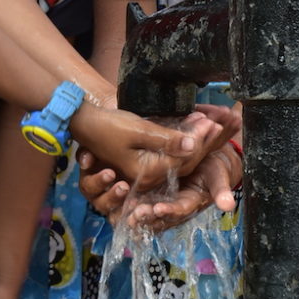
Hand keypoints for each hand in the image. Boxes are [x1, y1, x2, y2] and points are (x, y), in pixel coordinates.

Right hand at [77, 108, 226, 220]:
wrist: (83, 123)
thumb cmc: (107, 126)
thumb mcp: (138, 131)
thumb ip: (166, 139)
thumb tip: (193, 145)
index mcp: (147, 172)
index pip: (183, 158)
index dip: (199, 140)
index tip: (211, 122)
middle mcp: (147, 176)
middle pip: (182, 162)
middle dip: (200, 141)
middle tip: (215, 122)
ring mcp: (144, 171)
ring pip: (176, 159)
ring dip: (191, 140)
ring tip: (205, 123)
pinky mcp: (141, 163)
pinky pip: (166, 156)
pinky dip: (178, 142)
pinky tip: (187, 130)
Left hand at [121, 140, 241, 230]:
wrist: (207, 159)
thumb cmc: (213, 168)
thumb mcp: (218, 176)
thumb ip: (221, 189)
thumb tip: (227, 205)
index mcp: (190, 202)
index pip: (179, 210)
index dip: (169, 210)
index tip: (158, 208)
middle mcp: (174, 205)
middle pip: (159, 215)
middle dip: (147, 216)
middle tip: (134, 215)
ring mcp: (162, 199)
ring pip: (145, 211)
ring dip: (134, 212)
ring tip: (123, 211)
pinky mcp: (151, 192)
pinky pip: (136, 200)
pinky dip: (125, 200)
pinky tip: (114, 197)